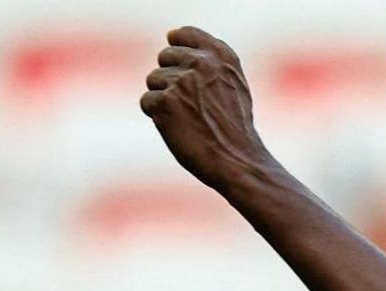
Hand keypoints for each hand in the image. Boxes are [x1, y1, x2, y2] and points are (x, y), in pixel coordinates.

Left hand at [140, 27, 268, 189]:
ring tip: (191, 119)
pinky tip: (181, 128)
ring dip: (165, 100)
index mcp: (222, 56)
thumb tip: (175, 40)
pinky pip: (147, 102)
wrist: (238, 161)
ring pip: (154, 80)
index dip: (178, 50)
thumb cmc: (235, 129)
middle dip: (171, 79)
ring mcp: (182, 81)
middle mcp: (202, 63)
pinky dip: (159, 118)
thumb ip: (210, 62)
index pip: (182, 34)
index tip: (184, 68)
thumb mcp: (234, 85)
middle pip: (164, 57)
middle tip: (195, 105)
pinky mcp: (165, 101)